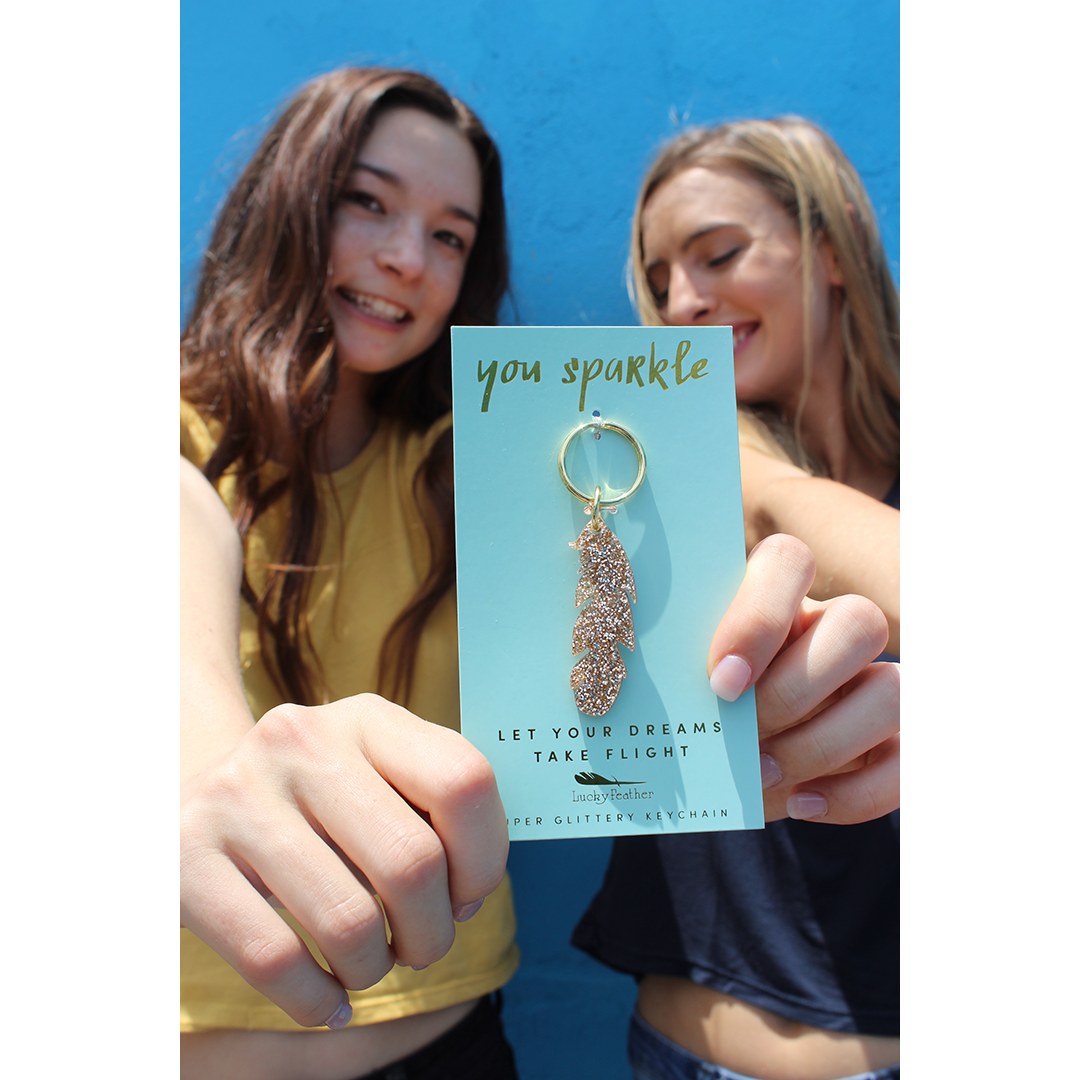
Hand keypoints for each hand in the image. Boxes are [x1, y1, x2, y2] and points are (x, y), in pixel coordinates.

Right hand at [180, 693, 507, 1027]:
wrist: (184, 790)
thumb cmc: (312, 802)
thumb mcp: (371, 775)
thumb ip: (431, 811)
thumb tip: (468, 892)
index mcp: (365, 718)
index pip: (464, 781)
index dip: (485, 858)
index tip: (465, 895)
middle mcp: (302, 742)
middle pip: (413, 861)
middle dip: (432, 932)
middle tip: (418, 945)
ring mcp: (238, 795)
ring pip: (349, 921)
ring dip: (373, 967)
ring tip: (366, 963)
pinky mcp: (187, 856)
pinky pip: (274, 958)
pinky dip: (315, 999)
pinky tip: (325, 1000)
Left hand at [707, 534, 898, 823]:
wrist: (722, 769)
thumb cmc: (697, 711)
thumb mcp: (683, 687)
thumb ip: (680, 676)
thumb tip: (660, 695)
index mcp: (774, 597)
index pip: (789, 562)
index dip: (760, 619)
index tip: (722, 682)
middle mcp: (831, 631)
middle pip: (859, 622)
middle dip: (797, 688)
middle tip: (745, 730)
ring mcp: (870, 685)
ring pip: (892, 689)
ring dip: (823, 743)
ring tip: (761, 774)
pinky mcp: (895, 744)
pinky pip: (907, 764)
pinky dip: (854, 793)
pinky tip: (800, 804)